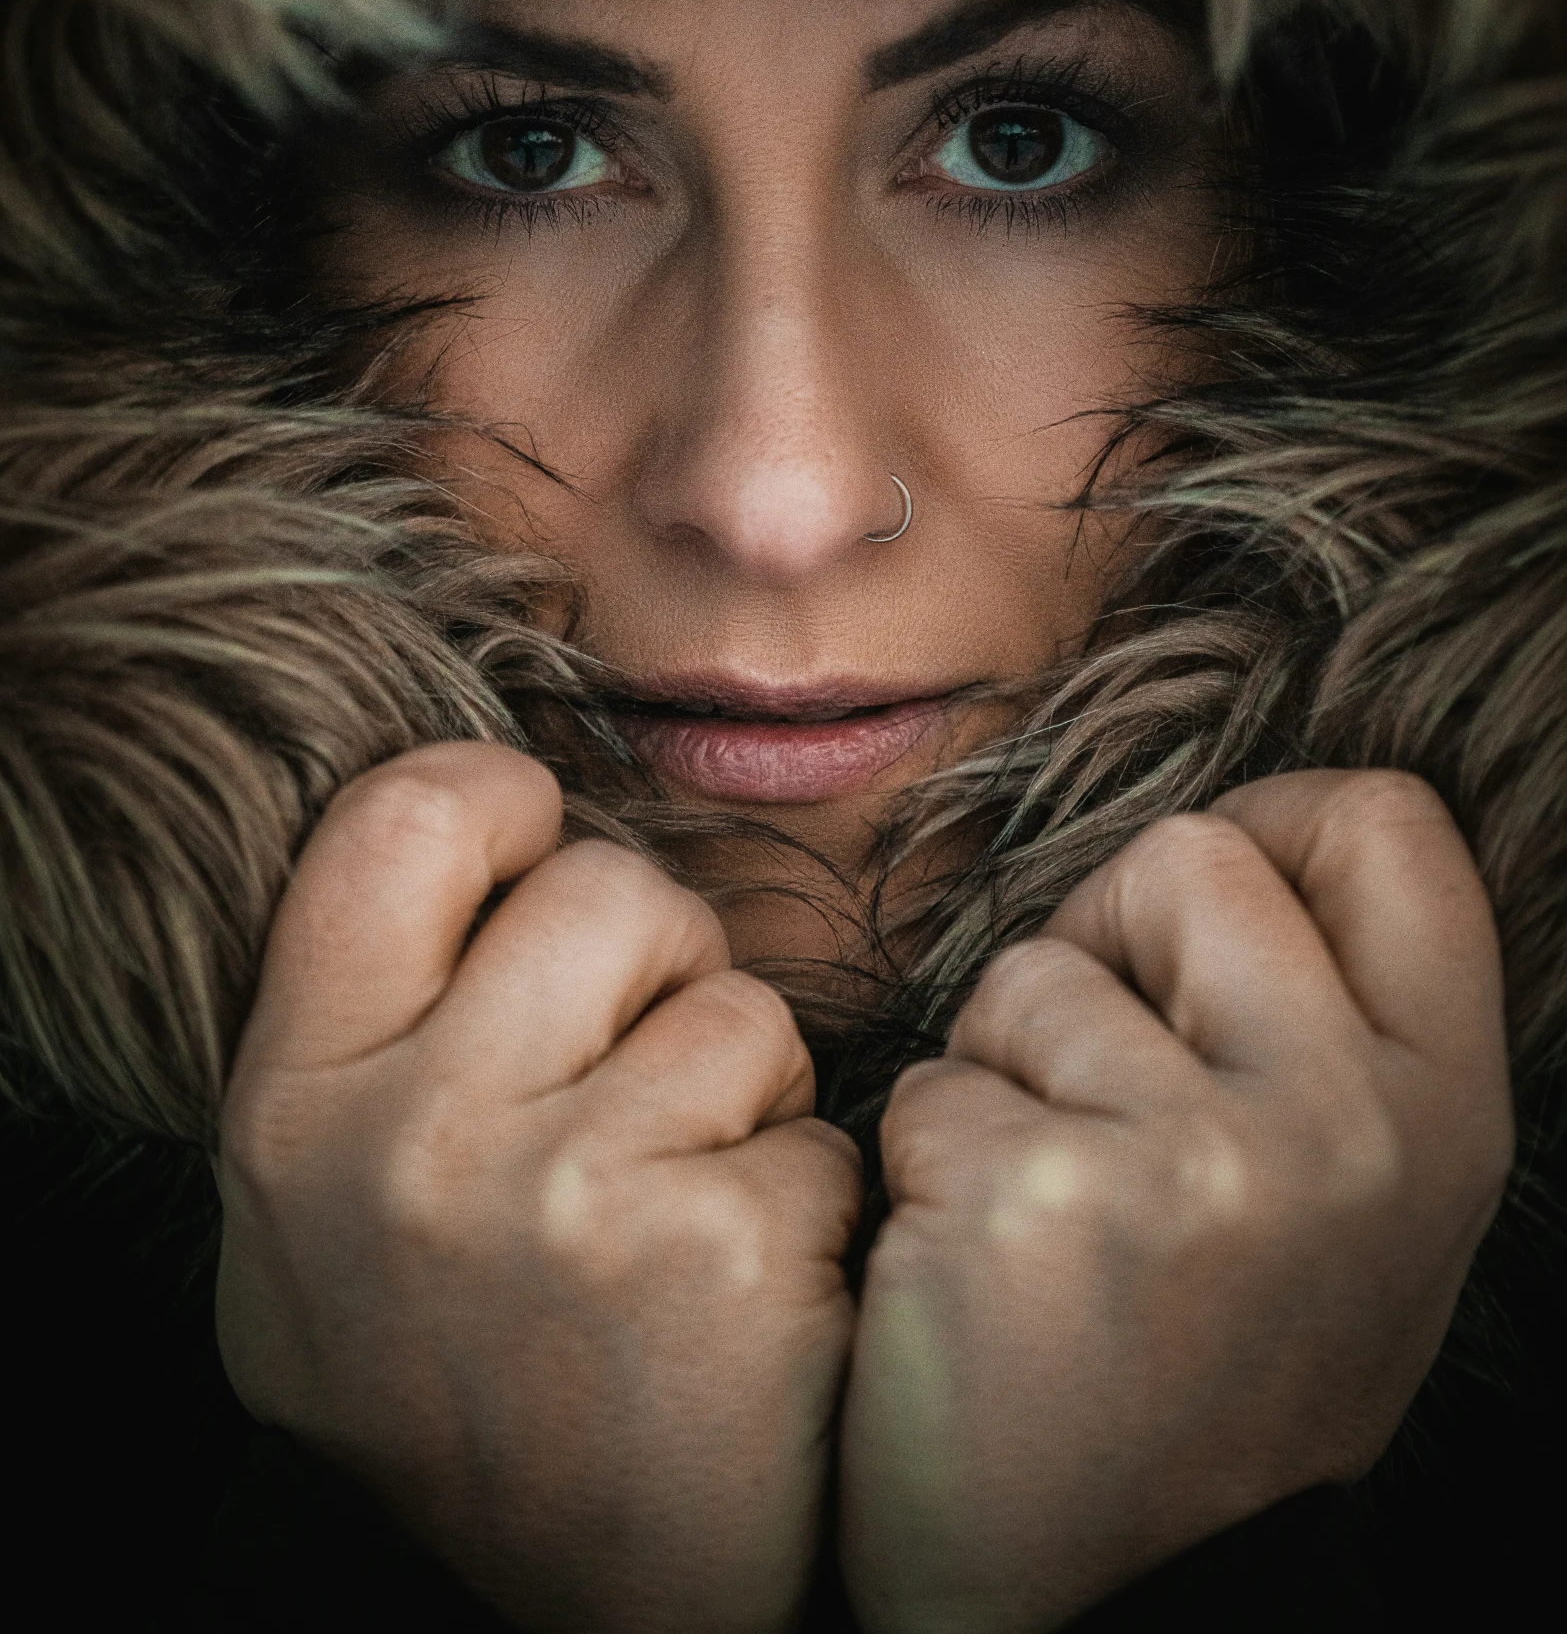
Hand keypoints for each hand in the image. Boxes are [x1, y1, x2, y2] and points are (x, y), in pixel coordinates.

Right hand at [215, 744, 860, 1633]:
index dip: (499, 804)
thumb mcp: (325, 1229)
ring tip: (688, 1202)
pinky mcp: (721, 1250)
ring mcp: (564, 1197)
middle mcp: (408, 1142)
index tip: (539, 862)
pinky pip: (818, 1125)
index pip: (402, 817)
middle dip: (659, 966)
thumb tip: (466, 833)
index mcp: (291, 1110)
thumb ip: (367, 1033)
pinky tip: (751, 1296)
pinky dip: (807, 1194)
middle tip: (641, 1082)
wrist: (604, 1622)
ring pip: (733, 999)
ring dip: (743, 1087)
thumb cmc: (473, 1388)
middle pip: (604, 887)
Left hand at [838, 769, 1512, 1633]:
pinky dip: (928, 1162)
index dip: (1276, 828)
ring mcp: (1198, 1158)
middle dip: (1110, 944)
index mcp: (1444, 1110)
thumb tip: (1251, 847)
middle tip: (1102, 1091)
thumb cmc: (1207, 1374)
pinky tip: (978, 1277)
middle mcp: (1349, 1123)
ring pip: (1035, 969)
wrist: (1111, 1612)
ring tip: (1051, 1211)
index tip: (1202, 923)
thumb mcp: (1357, 1211)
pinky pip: (935, 1082)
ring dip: (1006, 1070)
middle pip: (1191, 853)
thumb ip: (1335, 1028)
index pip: (1387, 823)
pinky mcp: (1037, 1198)